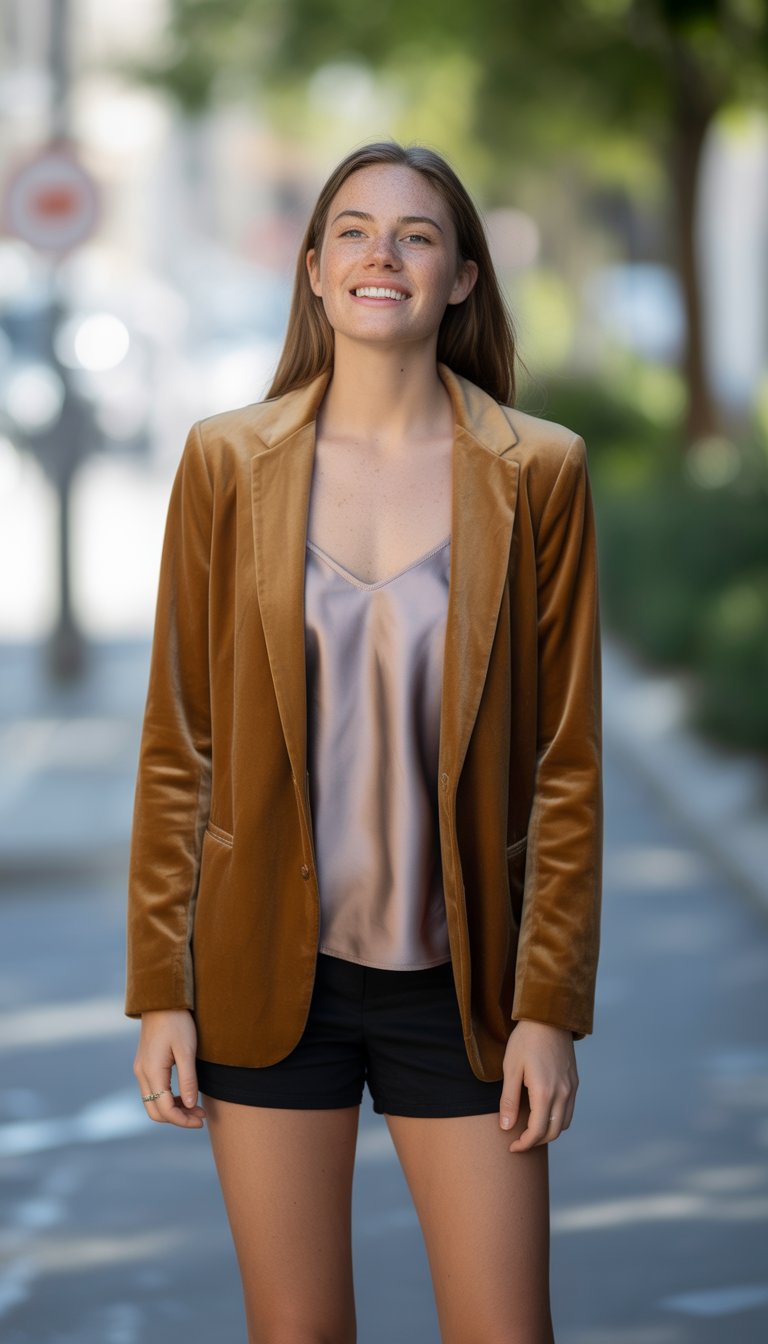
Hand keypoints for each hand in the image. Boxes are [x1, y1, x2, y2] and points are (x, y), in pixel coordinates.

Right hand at [134, 1009, 206, 1127]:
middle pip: (155, 1111)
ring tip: (196, 1108)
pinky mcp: (144, 1065)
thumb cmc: (177, 1022)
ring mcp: (141, 1069)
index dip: (182, 1120)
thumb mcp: (187, 1050)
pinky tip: (185, 1096)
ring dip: (173, 1109)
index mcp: (151, 1071)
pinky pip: (153, 1091)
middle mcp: (141, 1073)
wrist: (161, 1000)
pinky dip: (167, 1099)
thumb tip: (190, 1106)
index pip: (164, 1109)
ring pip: (153, 1102)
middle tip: (200, 1116)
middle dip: (177, 1118)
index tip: (201, 1120)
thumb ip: (188, 1079)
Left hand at [499, 1019, 577, 1151]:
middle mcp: (563, 1094)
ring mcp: (571, 1088)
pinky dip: (558, 1119)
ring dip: (549, 1132)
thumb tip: (506, 1127)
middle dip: (536, 1142)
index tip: (512, 1147)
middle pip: (554, 1132)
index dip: (524, 1144)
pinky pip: (569, 1110)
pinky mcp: (574, 1082)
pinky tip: (544, 1113)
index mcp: (544, 1092)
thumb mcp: (511, 1068)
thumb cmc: (525, 1040)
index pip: (537, 1131)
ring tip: (531, 1129)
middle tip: (519, 1141)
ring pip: (565, 1123)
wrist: (549, 1016)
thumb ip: (509, 1100)